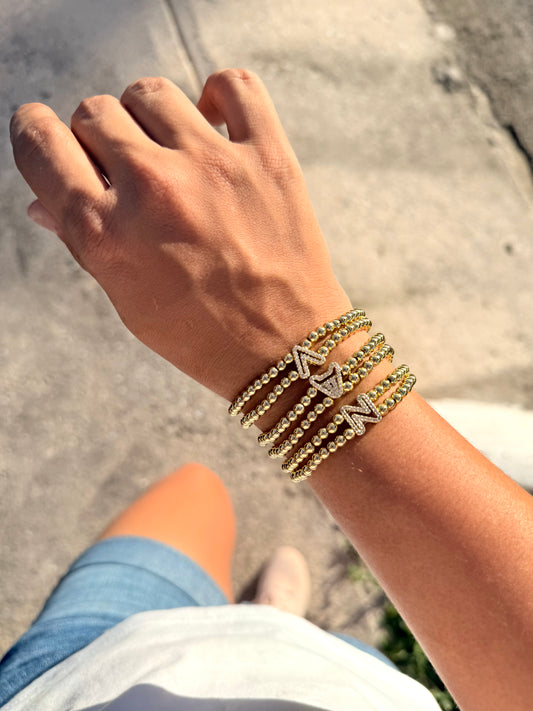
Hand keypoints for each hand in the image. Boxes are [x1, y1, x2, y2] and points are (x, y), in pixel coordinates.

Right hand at [10, 69, 349, 398]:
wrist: (287, 351)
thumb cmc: (201, 335)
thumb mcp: (127, 300)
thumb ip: (84, 242)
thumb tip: (41, 201)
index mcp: (107, 232)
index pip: (41, 142)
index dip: (37, 136)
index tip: (52, 140)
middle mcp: (153, 190)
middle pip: (94, 112)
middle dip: (99, 138)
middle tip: (126, 170)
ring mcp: (213, 166)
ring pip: (150, 92)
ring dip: (149, 118)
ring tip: (170, 152)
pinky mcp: (268, 157)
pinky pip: (232, 84)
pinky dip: (219, 95)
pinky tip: (215, 125)